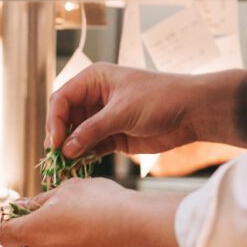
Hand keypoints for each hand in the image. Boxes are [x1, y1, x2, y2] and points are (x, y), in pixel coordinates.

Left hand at [0, 179, 188, 246]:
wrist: (137, 228)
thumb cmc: (102, 204)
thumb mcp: (68, 189)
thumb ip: (42, 200)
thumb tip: (26, 204)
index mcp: (33, 232)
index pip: (4, 235)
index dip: (9, 224)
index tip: (19, 216)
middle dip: (33, 242)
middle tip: (51, 222)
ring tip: (80, 228)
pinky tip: (96, 240)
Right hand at [47, 64, 246, 158]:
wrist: (192, 112)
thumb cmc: (159, 98)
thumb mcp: (122, 112)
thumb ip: (92, 130)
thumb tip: (67, 149)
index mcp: (94, 80)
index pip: (62, 99)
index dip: (55, 121)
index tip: (56, 142)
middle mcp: (95, 97)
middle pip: (66, 118)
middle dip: (60, 137)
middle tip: (57, 157)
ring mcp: (104, 117)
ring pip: (77, 135)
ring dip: (71, 150)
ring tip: (65, 166)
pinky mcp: (114, 135)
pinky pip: (92, 146)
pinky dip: (85, 156)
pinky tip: (81, 166)